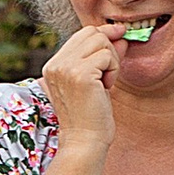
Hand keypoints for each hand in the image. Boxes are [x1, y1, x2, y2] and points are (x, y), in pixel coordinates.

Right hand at [41, 19, 120, 155]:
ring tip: (106, 83)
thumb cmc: (91, 116)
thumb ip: (102, 55)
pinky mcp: (79, 74)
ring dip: (112, 61)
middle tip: (109, 74)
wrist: (85, 142)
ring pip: (100, 41)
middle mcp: (56, 64)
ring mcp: (65, 68)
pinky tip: (107, 87)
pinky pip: (107, 55)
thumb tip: (119, 32)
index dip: (103, 34)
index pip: (82, 34)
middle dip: (108, 49)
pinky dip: (113, 70)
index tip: (119, 37)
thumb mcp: (94, 80)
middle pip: (91, 32)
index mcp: (54, 65)